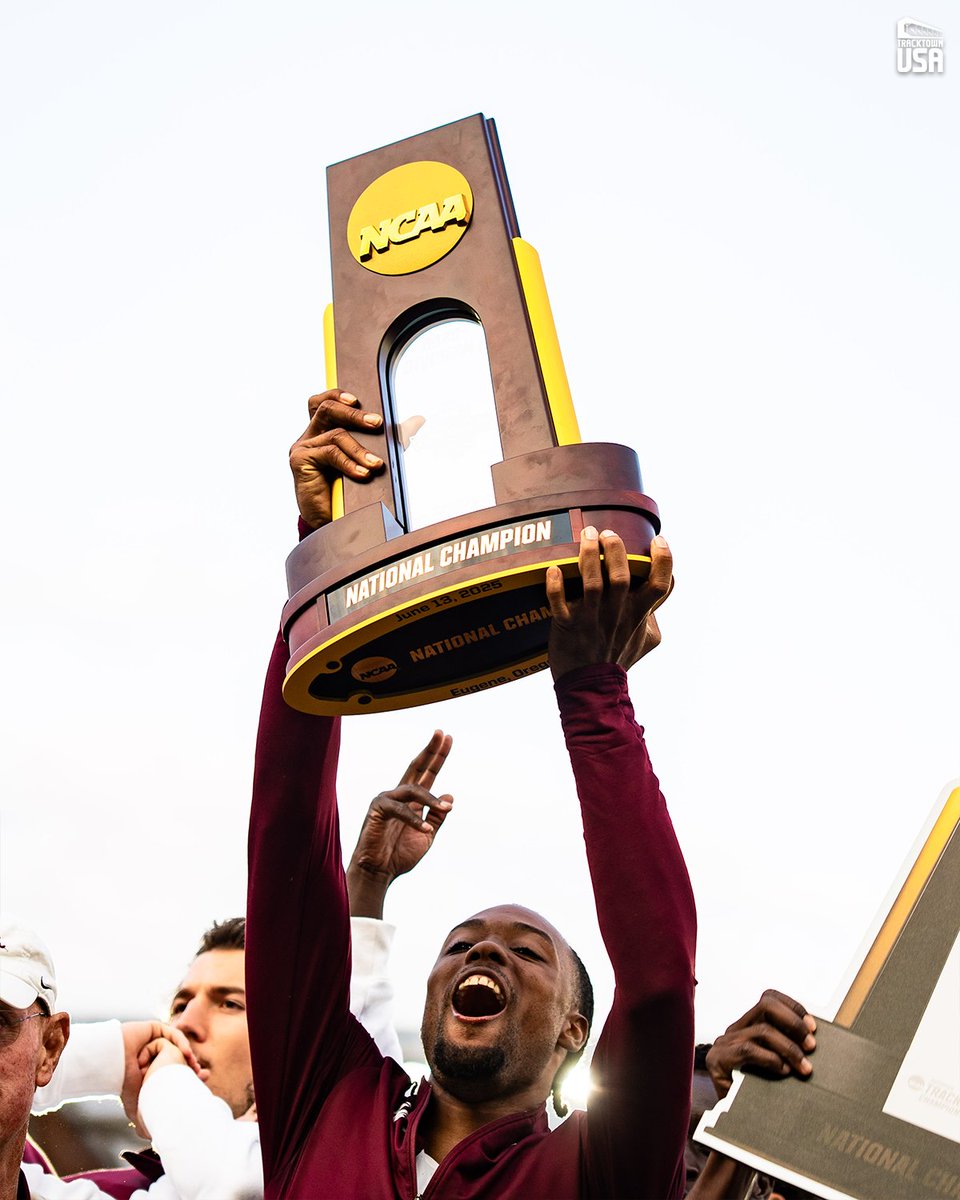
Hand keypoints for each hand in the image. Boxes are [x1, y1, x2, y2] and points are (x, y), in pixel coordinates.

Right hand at [120, 1020, 200, 1125]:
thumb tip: (149, 1139)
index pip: (177, 1071)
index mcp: (154, 1070)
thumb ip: (144, 1119)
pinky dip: (180, 1042)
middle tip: (204, 1075)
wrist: (112, 1067)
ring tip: (193, 1066)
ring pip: (177, 1046)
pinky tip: (185, 1053)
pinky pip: (172, 1033)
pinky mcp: (154, 1028)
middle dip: (193, 1066)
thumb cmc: (122, 1085)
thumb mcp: (137, 1104)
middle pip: (180, 1057)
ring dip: (187, 1055)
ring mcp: (154, 1041)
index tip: (203, 1081)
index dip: (190, 1075)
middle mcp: (155, 1056)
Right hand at [289, 389, 384, 527]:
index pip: (322, 402)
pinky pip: (330, 454)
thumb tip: (417, 420)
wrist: (330, 523)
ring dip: (359, 449)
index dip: (336, 395)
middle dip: (355, 415)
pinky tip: (363, 474)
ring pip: (335, 434)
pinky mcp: (299, 461)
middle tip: (377, 423)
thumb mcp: (370, 458)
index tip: (357, 400)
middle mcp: (309, 437)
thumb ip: (389, 438)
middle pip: (327, 409)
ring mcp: (302, 448)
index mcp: (321, 432)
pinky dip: (350, 463)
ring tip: (376, 465)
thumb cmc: (348, 490)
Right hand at [346, 731, 453, 918]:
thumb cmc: (400, 855)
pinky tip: (426, 830)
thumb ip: (437, 817)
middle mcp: (399, 794)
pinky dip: (415, 819)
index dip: (438, 756)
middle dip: (431, 751)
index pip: (428, 773)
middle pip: (417, 767)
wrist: (379, 873)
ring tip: (446, 809)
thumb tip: (450, 795)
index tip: (448, 738)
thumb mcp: (427, 836)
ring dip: (431, 799)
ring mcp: (387, 799)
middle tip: (442, 733)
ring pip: (413, 789)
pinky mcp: (377, 809)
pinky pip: (400, 810)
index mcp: (412, 800)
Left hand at [546, 527, 672, 682]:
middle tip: (607, 532)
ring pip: (592, 584)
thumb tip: (657, 594)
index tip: (658, 540)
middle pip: (622, 576)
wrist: (592, 687)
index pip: (661, 585)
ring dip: (587, 557)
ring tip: (587, 536)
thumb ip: (654, 615)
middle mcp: (617, 613)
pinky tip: (553, 569)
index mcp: (639, 613)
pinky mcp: (567, 626)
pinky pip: (558, 604)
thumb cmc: (618, 658)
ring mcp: (591, 619)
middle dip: (615, 550)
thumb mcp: (647, 640)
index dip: (664, 560)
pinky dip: (555, 586)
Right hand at [706, 989, 816, 1098]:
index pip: (769, 998)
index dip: (793, 1007)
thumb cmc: (758, 1093)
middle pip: (766, 1005)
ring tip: (804, 1067)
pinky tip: (783, 1071)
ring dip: (790, 1048)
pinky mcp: (718, 1059)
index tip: (813, 1027)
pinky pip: (749, 1050)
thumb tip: (816, 1039)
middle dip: (793, 1023)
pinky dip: (771, 1059)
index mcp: (748, 1025)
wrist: (733, 1123)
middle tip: (811, 1045)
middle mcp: (735, 1029)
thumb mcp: (776, 1064)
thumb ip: (787, 1048)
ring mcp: (725, 1043)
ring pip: (762, 1031)